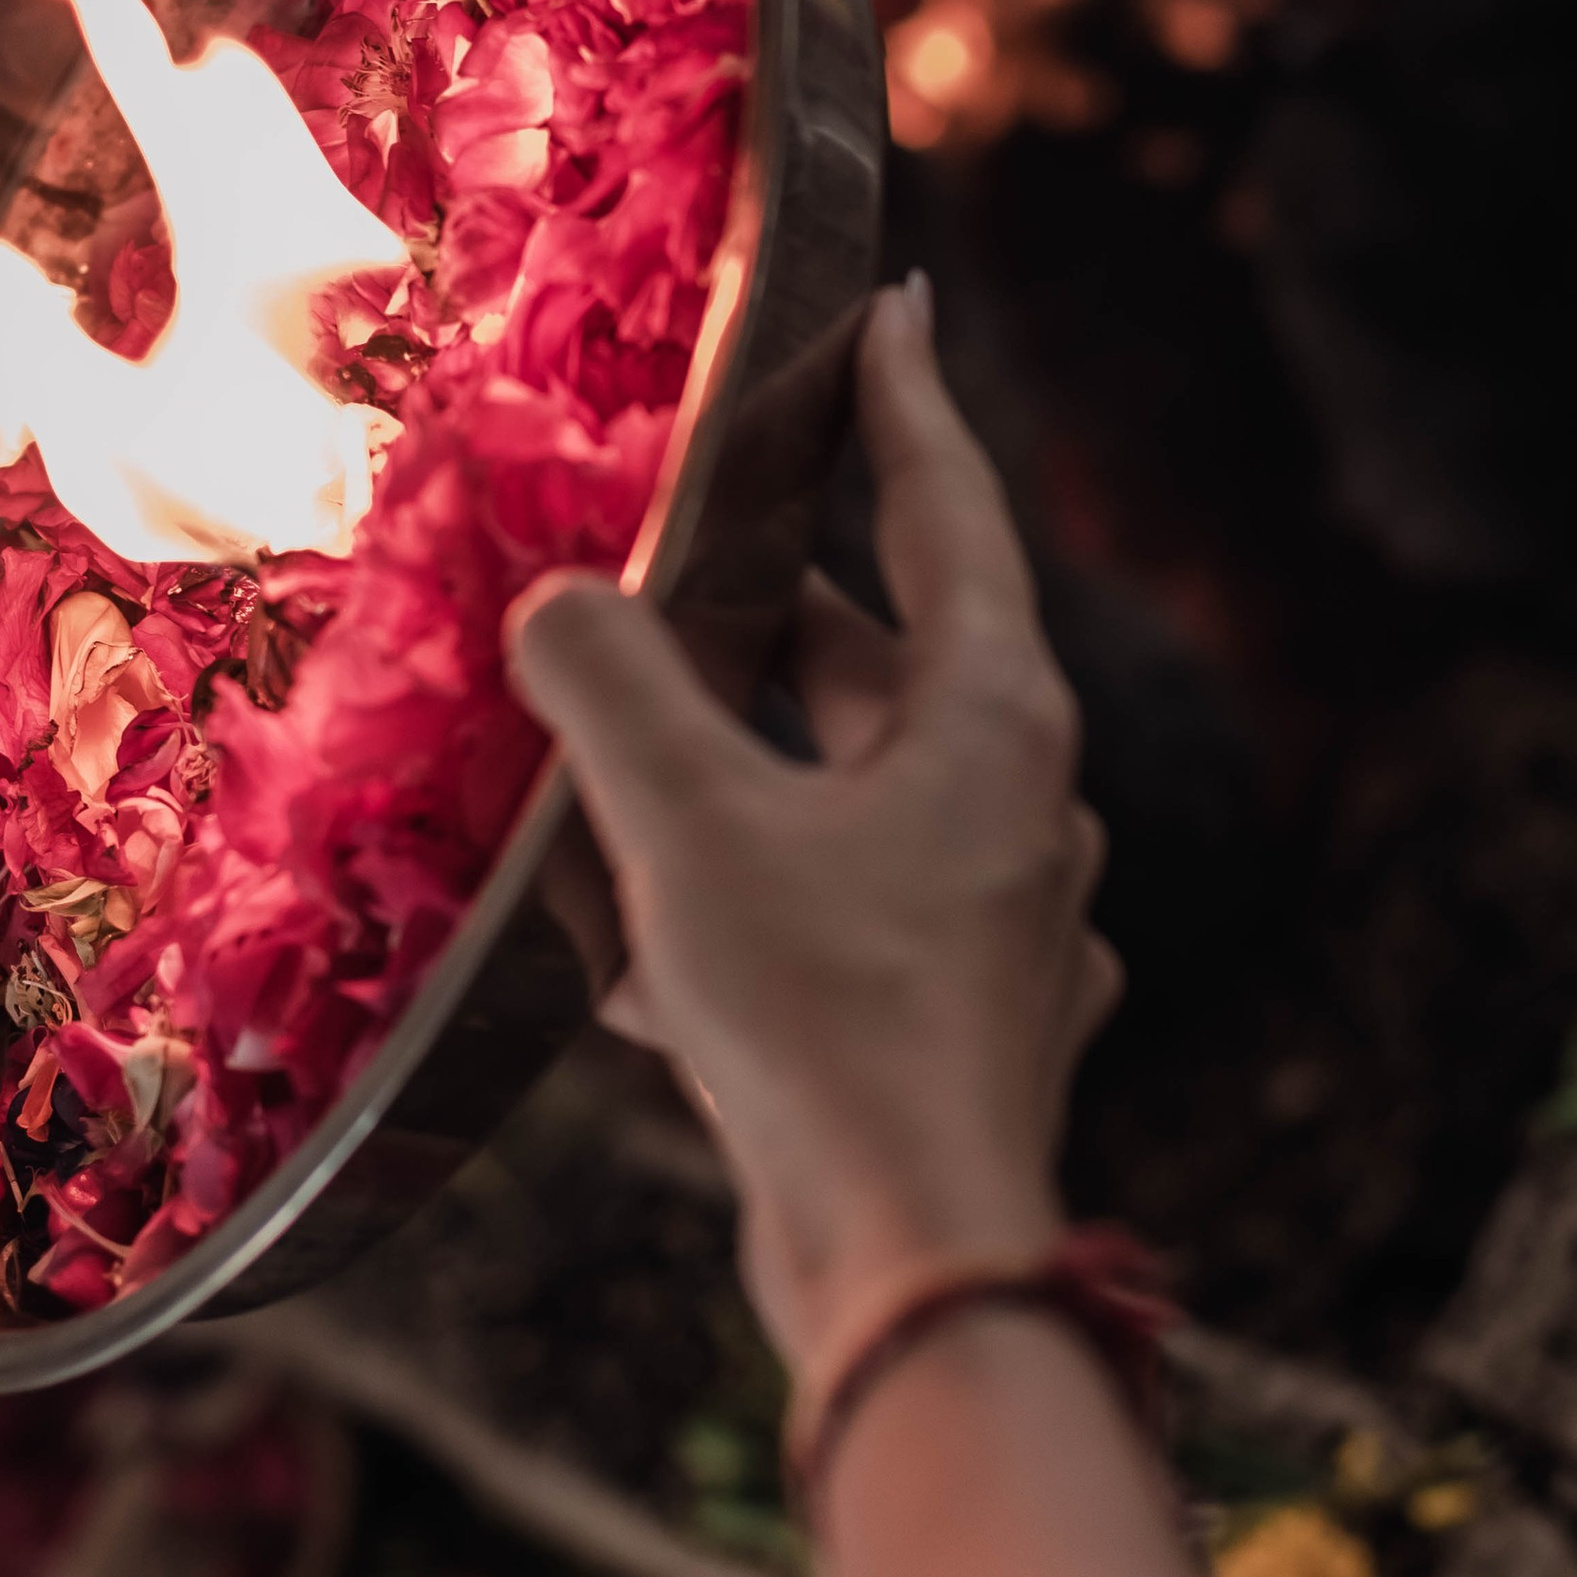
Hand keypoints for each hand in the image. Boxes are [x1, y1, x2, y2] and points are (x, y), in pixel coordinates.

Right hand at [507, 278, 1121, 1377]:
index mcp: (994, 720)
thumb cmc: (827, 1019)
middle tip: (690, 535)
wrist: (918, 1271)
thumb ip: (610, 691)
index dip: (902, 402)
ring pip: (853, 796)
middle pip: (886, 660)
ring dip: (744, 774)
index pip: (946, 511)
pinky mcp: (960, 1026)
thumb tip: (555, 603)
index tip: (885, 305)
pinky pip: (840, 921)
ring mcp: (1000, 924)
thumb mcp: (692, 825)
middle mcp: (1021, 807)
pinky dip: (748, 913)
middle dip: (774, 606)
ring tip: (622, 752)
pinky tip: (643, 966)